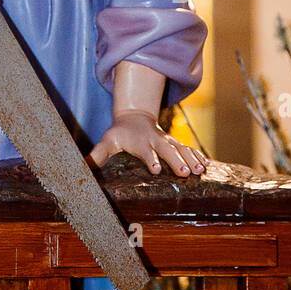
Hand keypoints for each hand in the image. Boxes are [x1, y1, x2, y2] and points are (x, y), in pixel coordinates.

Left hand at [88, 110, 206, 177]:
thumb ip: (97, 155)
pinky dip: (198, 156)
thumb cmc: (119, 134)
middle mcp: (156, 140)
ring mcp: (168, 141)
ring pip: (182, 149)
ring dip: (191, 159)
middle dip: (176, 161)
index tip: (156, 169)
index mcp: (140, 142)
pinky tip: (207, 166)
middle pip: (168, 150)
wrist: (134, 117)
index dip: (151, 159)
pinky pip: (189, 149)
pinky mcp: (176, 143)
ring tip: (200, 171)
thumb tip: (83, 166)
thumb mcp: (107, 141)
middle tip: (185, 173)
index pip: (146, 152)